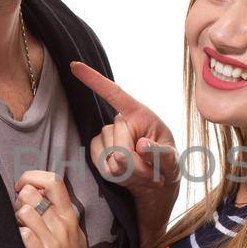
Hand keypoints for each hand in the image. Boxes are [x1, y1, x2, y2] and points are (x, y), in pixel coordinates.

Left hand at [13, 170, 95, 247]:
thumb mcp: (73, 234)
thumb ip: (59, 213)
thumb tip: (38, 194)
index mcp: (70, 217)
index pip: (53, 181)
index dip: (32, 177)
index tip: (22, 187)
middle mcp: (63, 226)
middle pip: (33, 193)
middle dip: (19, 199)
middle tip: (18, 213)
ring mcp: (54, 243)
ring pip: (26, 212)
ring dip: (16, 218)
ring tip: (19, 229)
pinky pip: (24, 235)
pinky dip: (18, 235)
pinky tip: (20, 242)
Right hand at [69, 61, 178, 199]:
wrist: (155, 182)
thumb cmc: (165, 164)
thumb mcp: (172, 160)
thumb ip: (161, 154)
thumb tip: (142, 145)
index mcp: (138, 113)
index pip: (115, 94)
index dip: (95, 80)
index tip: (74, 65)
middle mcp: (119, 122)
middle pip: (121, 145)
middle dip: (138, 165)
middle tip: (153, 173)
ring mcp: (105, 137)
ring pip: (112, 160)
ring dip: (131, 174)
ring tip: (143, 174)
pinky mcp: (96, 152)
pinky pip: (102, 167)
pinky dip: (118, 177)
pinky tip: (128, 177)